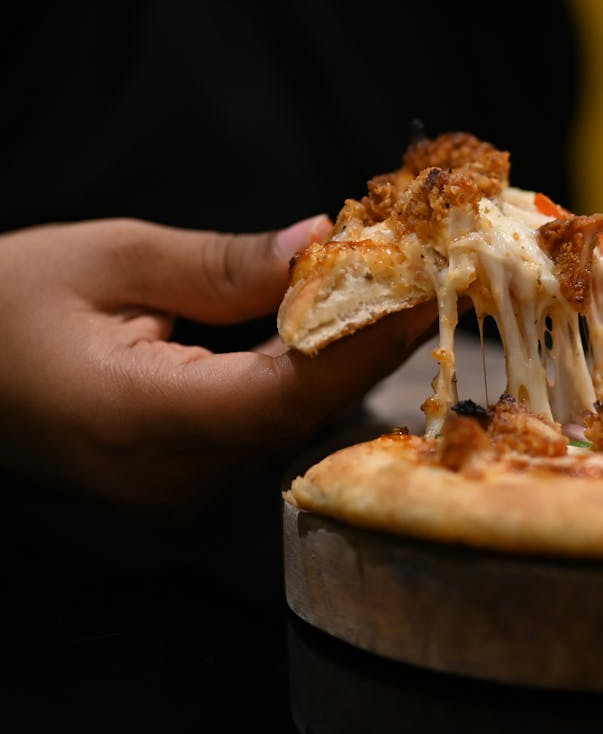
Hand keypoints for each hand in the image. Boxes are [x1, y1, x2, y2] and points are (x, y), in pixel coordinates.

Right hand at [0, 217, 437, 514]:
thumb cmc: (0, 303)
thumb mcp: (109, 258)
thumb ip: (223, 265)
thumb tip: (322, 245)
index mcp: (143, 420)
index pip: (287, 392)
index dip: (365, 344)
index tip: (426, 292)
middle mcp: (171, 474)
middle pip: (302, 412)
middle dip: (370, 344)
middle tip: (428, 278)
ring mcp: (177, 488)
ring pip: (291, 425)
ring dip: (344, 360)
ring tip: (397, 293)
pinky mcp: (181, 481)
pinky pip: (264, 429)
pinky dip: (305, 378)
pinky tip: (336, 329)